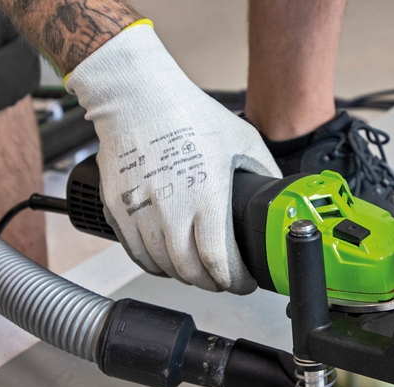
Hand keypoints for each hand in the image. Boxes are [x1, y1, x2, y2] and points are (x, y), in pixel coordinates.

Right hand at [66, 23, 280, 293]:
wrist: (136, 96)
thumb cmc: (188, 114)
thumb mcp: (242, 140)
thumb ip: (263, 172)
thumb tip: (276, 197)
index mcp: (206, 196)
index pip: (219, 261)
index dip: (234, 282)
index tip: (243, 284)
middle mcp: (171, 209)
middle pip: (190, 272)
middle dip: (212, 284)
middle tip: (222, 281)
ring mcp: (140, 211)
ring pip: (163, 267)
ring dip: (185, 276)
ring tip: (198, 270)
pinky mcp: (117, 210)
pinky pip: (137, 254)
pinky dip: (156, 265)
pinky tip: (168, 259)